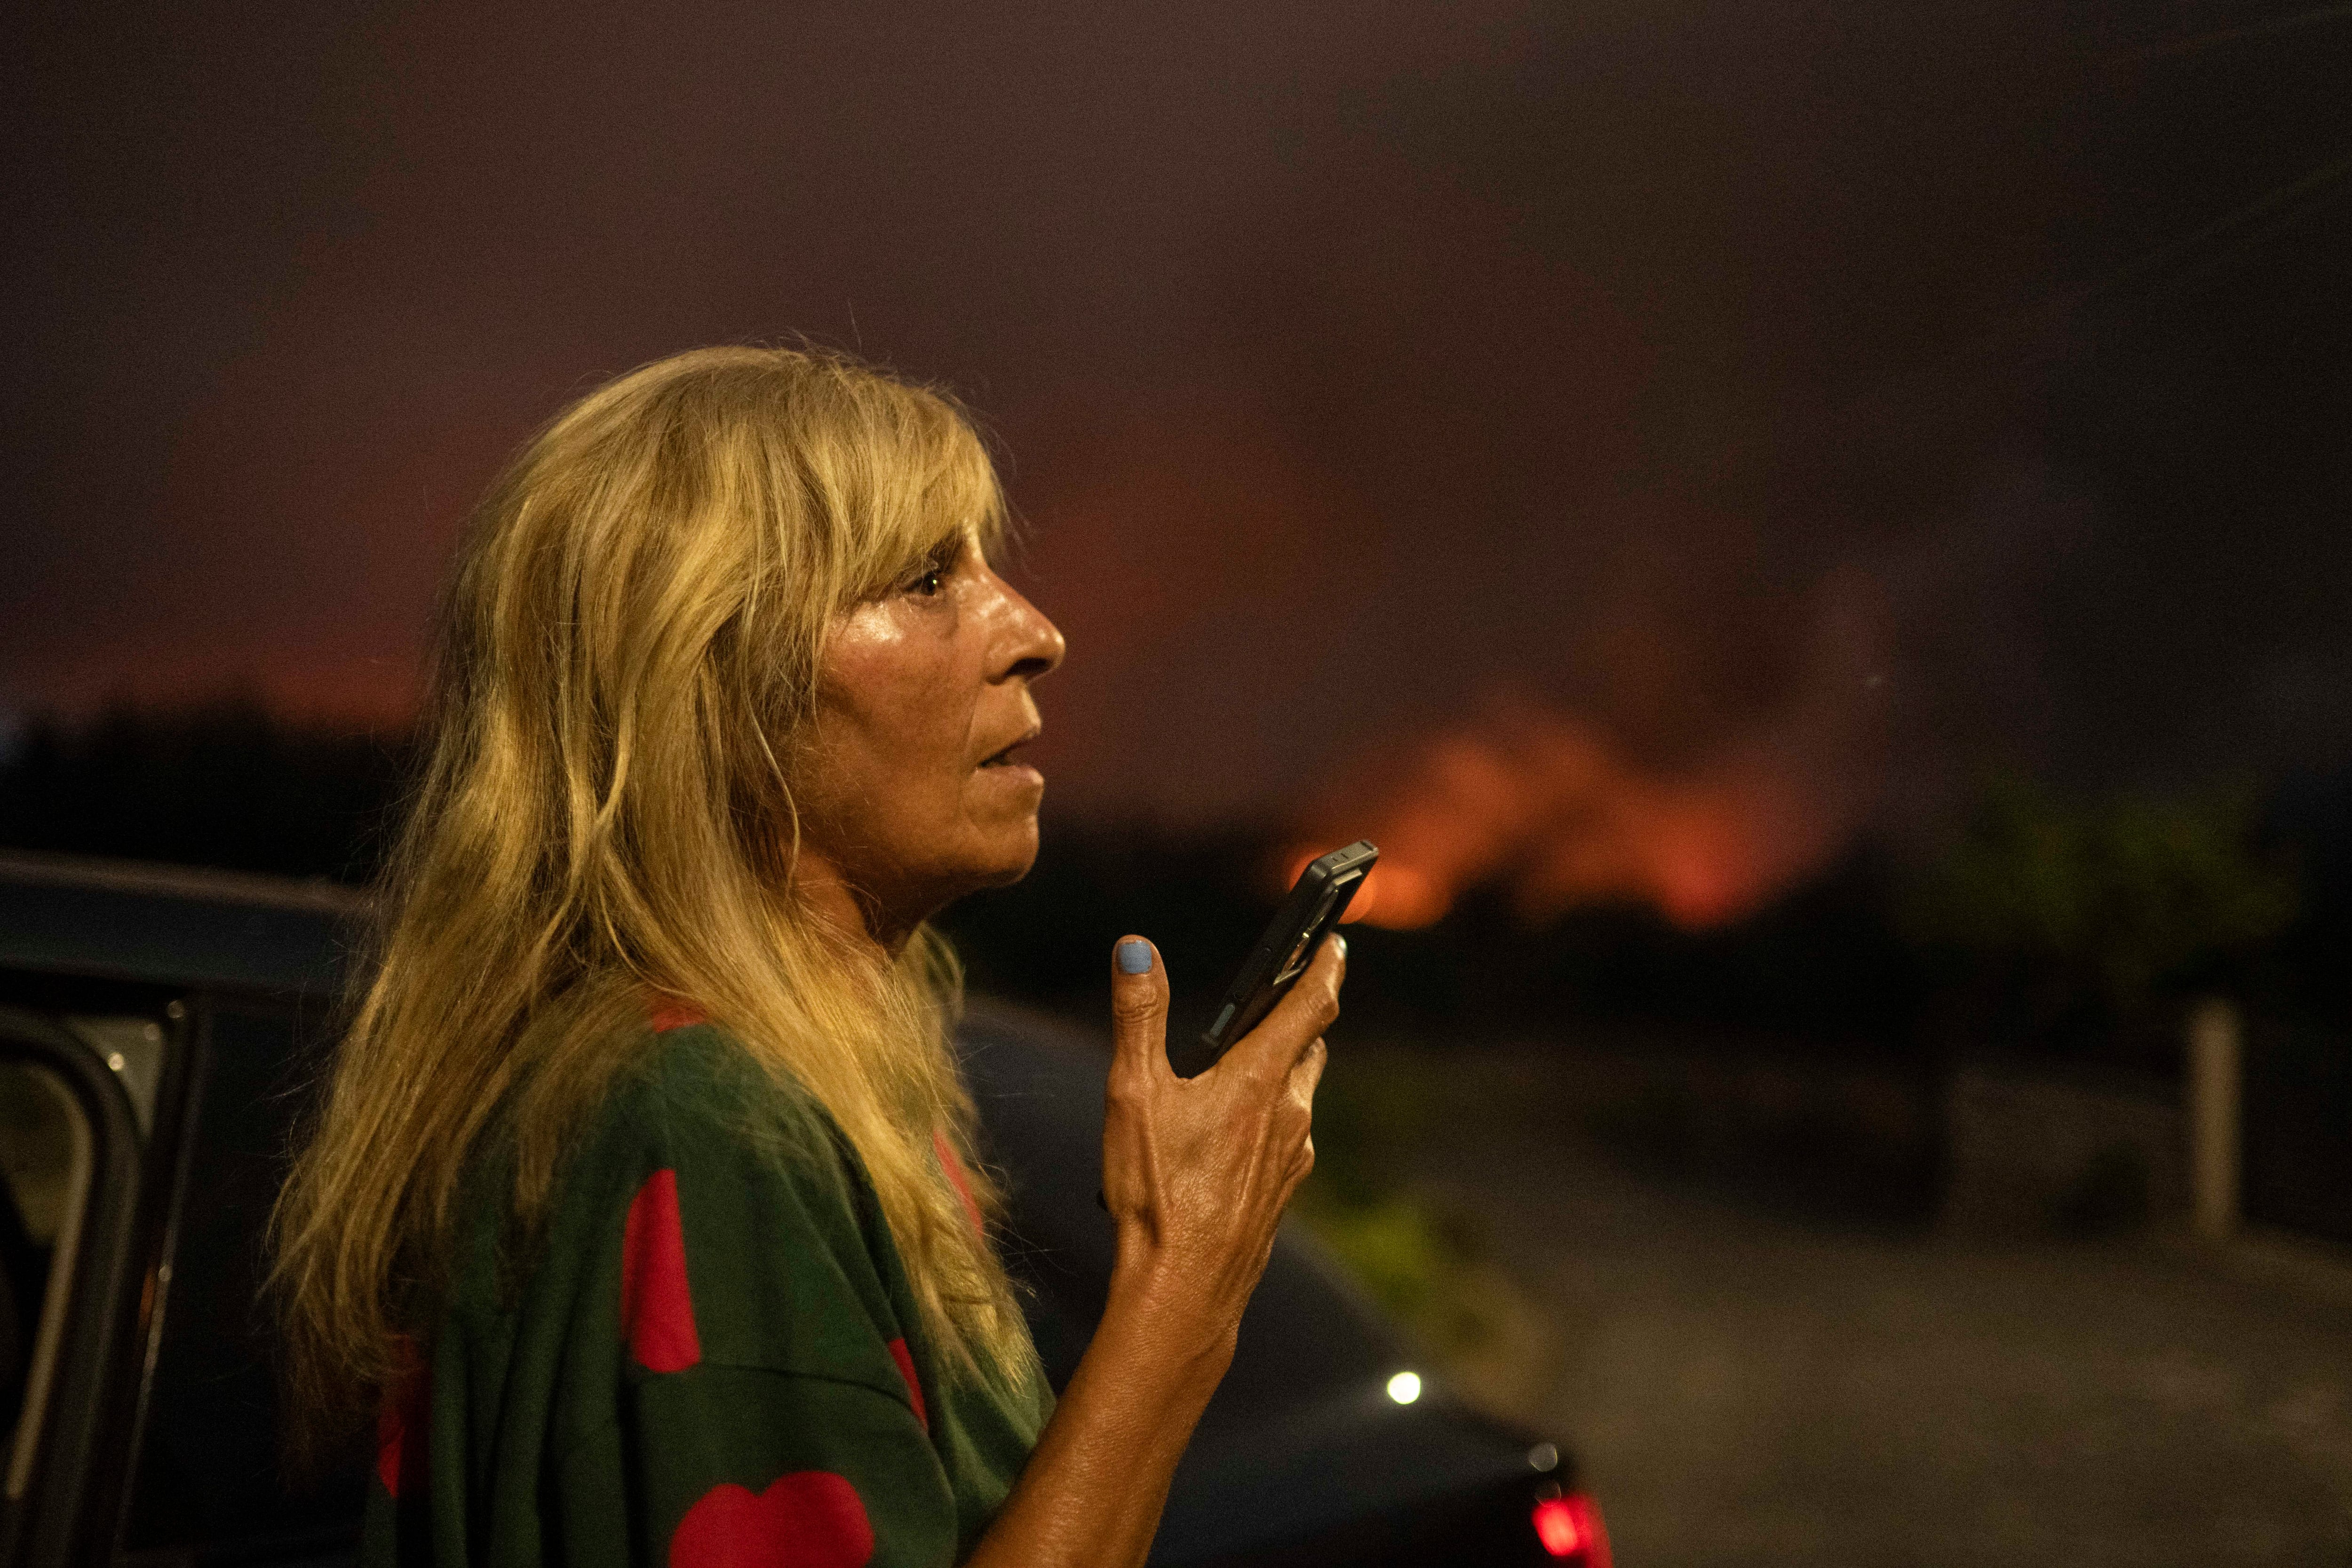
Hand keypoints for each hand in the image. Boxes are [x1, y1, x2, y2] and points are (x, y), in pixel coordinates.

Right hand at [1098, 932, 1342, 1352]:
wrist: (1182, 1290)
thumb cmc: (1155, 1192)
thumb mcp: (1133, 1093)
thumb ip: (1138, 1015)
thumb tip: (1136, 948)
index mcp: (1258, 1079)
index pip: (1310, 1005)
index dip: (1325, 967)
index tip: (1337, 942)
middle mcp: (1288, 1114)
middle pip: (1308, 1048)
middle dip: (1300, 1017)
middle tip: (1287, 992)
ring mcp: (1291, 1157)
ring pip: (1298, 1095)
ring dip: (1282, 1069)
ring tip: (1247, 1061)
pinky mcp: (1282, 1192)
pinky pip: (1286, 1137)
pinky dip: (1269, 1116)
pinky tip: (1232, 1134)